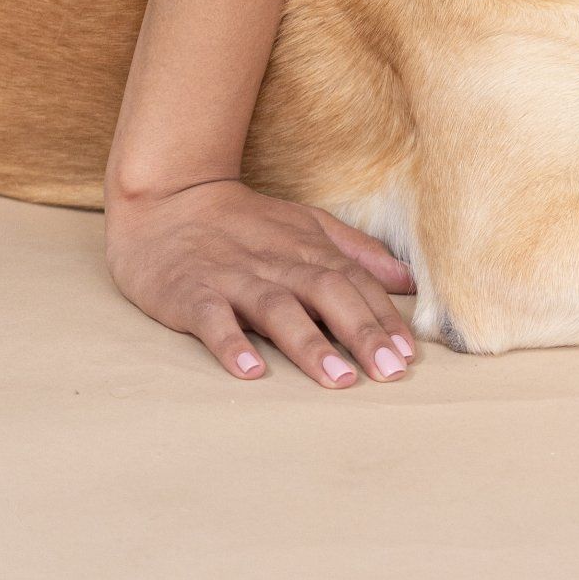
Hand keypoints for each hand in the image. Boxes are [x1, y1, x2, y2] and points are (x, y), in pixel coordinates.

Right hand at [106, 176, 417, 386]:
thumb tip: (408, 281)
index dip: (382, 316)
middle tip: (390, 372)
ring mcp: (233, 278)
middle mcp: (276, 262)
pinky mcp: (192, 294)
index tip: (409, 353)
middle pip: (326, 293)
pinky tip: (250, 371)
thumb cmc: (245, 223)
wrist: (168, 200)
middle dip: (361, 332)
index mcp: (306, 247)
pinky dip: (231, 343)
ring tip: (340, 379)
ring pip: (277, 309)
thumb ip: (356, 252)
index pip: (353, 281)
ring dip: (310, 344)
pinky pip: (213, 319)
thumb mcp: (306, 225)